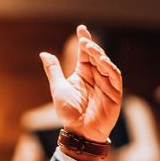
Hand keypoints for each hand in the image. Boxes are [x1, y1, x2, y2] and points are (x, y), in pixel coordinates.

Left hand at [39, 25, 122, 141]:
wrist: (78, 132)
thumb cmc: (68, 112)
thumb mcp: (58, 88)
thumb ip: (53, 70)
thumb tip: (44, 53)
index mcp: (83, 74)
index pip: (85, 54)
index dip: (84, 40)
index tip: (81, 28)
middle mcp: (96, 76)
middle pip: (97, 57)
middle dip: (91, 47)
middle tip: (84, 40)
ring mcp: (107, 84)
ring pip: (107, 64)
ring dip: (100, 55)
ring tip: (91, 48)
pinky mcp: (115, 93)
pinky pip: (115, 77)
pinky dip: (109, 68)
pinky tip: (102, 61)